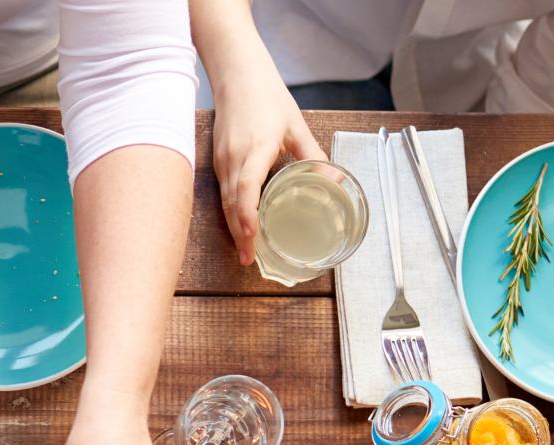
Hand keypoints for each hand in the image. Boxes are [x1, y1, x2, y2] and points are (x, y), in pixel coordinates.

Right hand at [210, 64, 322, 265]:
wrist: (237, 75)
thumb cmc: (267, 96)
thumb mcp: (296, 125)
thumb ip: (314, 155)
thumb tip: (335, 181)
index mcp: (256, 146)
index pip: (246, 185)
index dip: (247, 213)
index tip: (252, 234)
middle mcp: (234, 157)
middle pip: (232, 203)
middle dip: (240, 234)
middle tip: (250, 260)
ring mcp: (222, 161)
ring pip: (225, 201)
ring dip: (234, 227)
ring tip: (247, 252)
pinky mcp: (219, 162)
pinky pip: (224, 193)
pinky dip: (231, 213)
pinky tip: (241, 226)